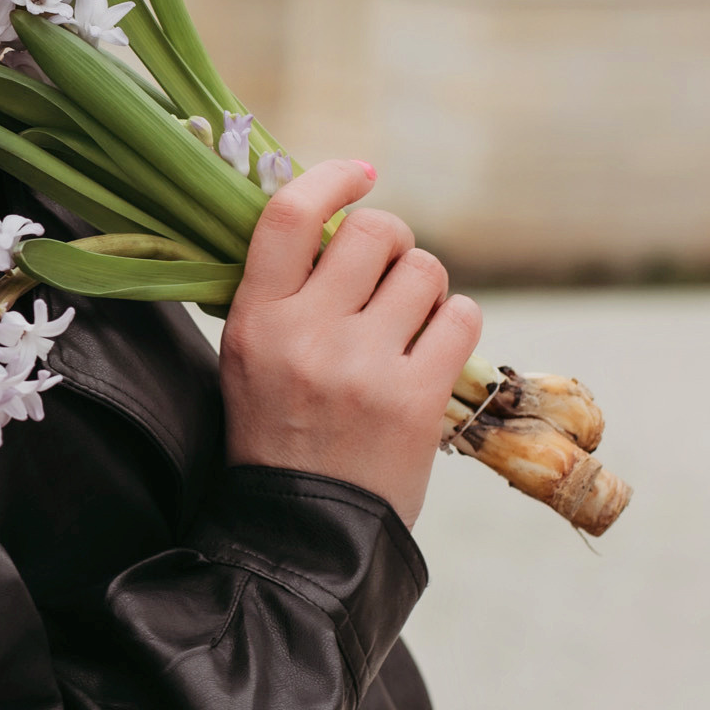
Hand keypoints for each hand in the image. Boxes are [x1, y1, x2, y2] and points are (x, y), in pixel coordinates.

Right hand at [219, 160, 481, 528]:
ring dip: (426, 288)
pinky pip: (461, 316)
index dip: (332, 179)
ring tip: (408, 325)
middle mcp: (307, 333)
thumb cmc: (276, 436)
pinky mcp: (415, 398)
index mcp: (255, 319)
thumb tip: (333, 221)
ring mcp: (364, 366)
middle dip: (393, 242)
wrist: (301, 534)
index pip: (289, 214)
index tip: (361, 175)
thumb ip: (282, 293)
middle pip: (375, 232)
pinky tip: (433, 351)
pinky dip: (455, 324)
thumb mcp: (247, 357)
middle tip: (388, 274)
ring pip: (426, 270)